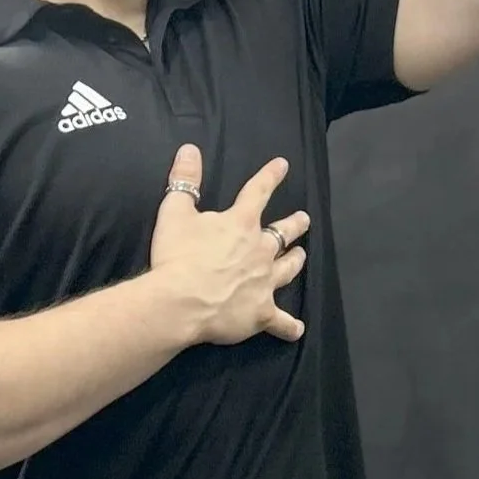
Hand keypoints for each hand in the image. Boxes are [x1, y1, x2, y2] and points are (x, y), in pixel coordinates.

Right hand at [149, 143, 310, 347]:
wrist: (181, 301)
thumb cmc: (176, 256)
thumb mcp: (175, 211)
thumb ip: (185, 180)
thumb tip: (189, 150)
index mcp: (241, 223)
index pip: (259, 191)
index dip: (271, 176)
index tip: (283, 165)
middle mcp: (260, 250)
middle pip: (283, 233)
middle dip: (295, 224)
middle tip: (304, 220)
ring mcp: (264, 282)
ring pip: (287, 269)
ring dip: (295, 261)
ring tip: (301, 256)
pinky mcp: (261, 312)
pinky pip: (281, 321)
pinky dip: (289, 326)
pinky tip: (296, 329)